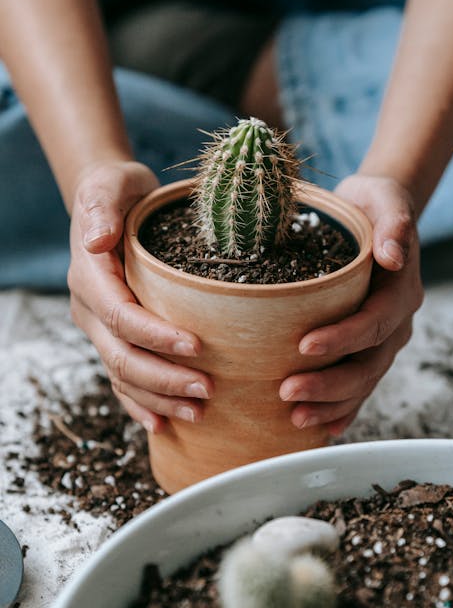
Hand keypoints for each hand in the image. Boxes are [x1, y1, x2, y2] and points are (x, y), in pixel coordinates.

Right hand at [67, 160, 212, 432]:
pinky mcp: (113, 336)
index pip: (122, 316)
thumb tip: (95, 241)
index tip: (196, 345)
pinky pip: (122, 378)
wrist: (111, 205)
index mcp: (91, 277)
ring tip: (198, 411)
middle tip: (206, 389)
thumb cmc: (118, 192)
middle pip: (122, 356)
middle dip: (163, 378)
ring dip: (158, 398)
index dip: (156, 336)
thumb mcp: (110, 185)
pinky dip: (141, 403)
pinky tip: (164, 423)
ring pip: (122, 375)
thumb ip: (102, 208)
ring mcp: (99, 328)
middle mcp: (90, 308)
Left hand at [279, 174, 423, 435]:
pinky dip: (342, 408)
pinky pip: (359, 384)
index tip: (303, 346)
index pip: (373, 322)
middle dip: (329, 384)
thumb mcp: (383, 198)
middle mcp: (396, 321)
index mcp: (400, 290)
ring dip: (331, 403)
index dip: (342, 338)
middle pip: (368, 364)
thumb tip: (393, 255)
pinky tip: (320, 426)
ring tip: (295, 417)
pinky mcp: (367, 346)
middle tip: (287, 392)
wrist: (374, 213)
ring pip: (363, 381)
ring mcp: (384, 339)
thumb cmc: (371, 205)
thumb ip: (394, 222)